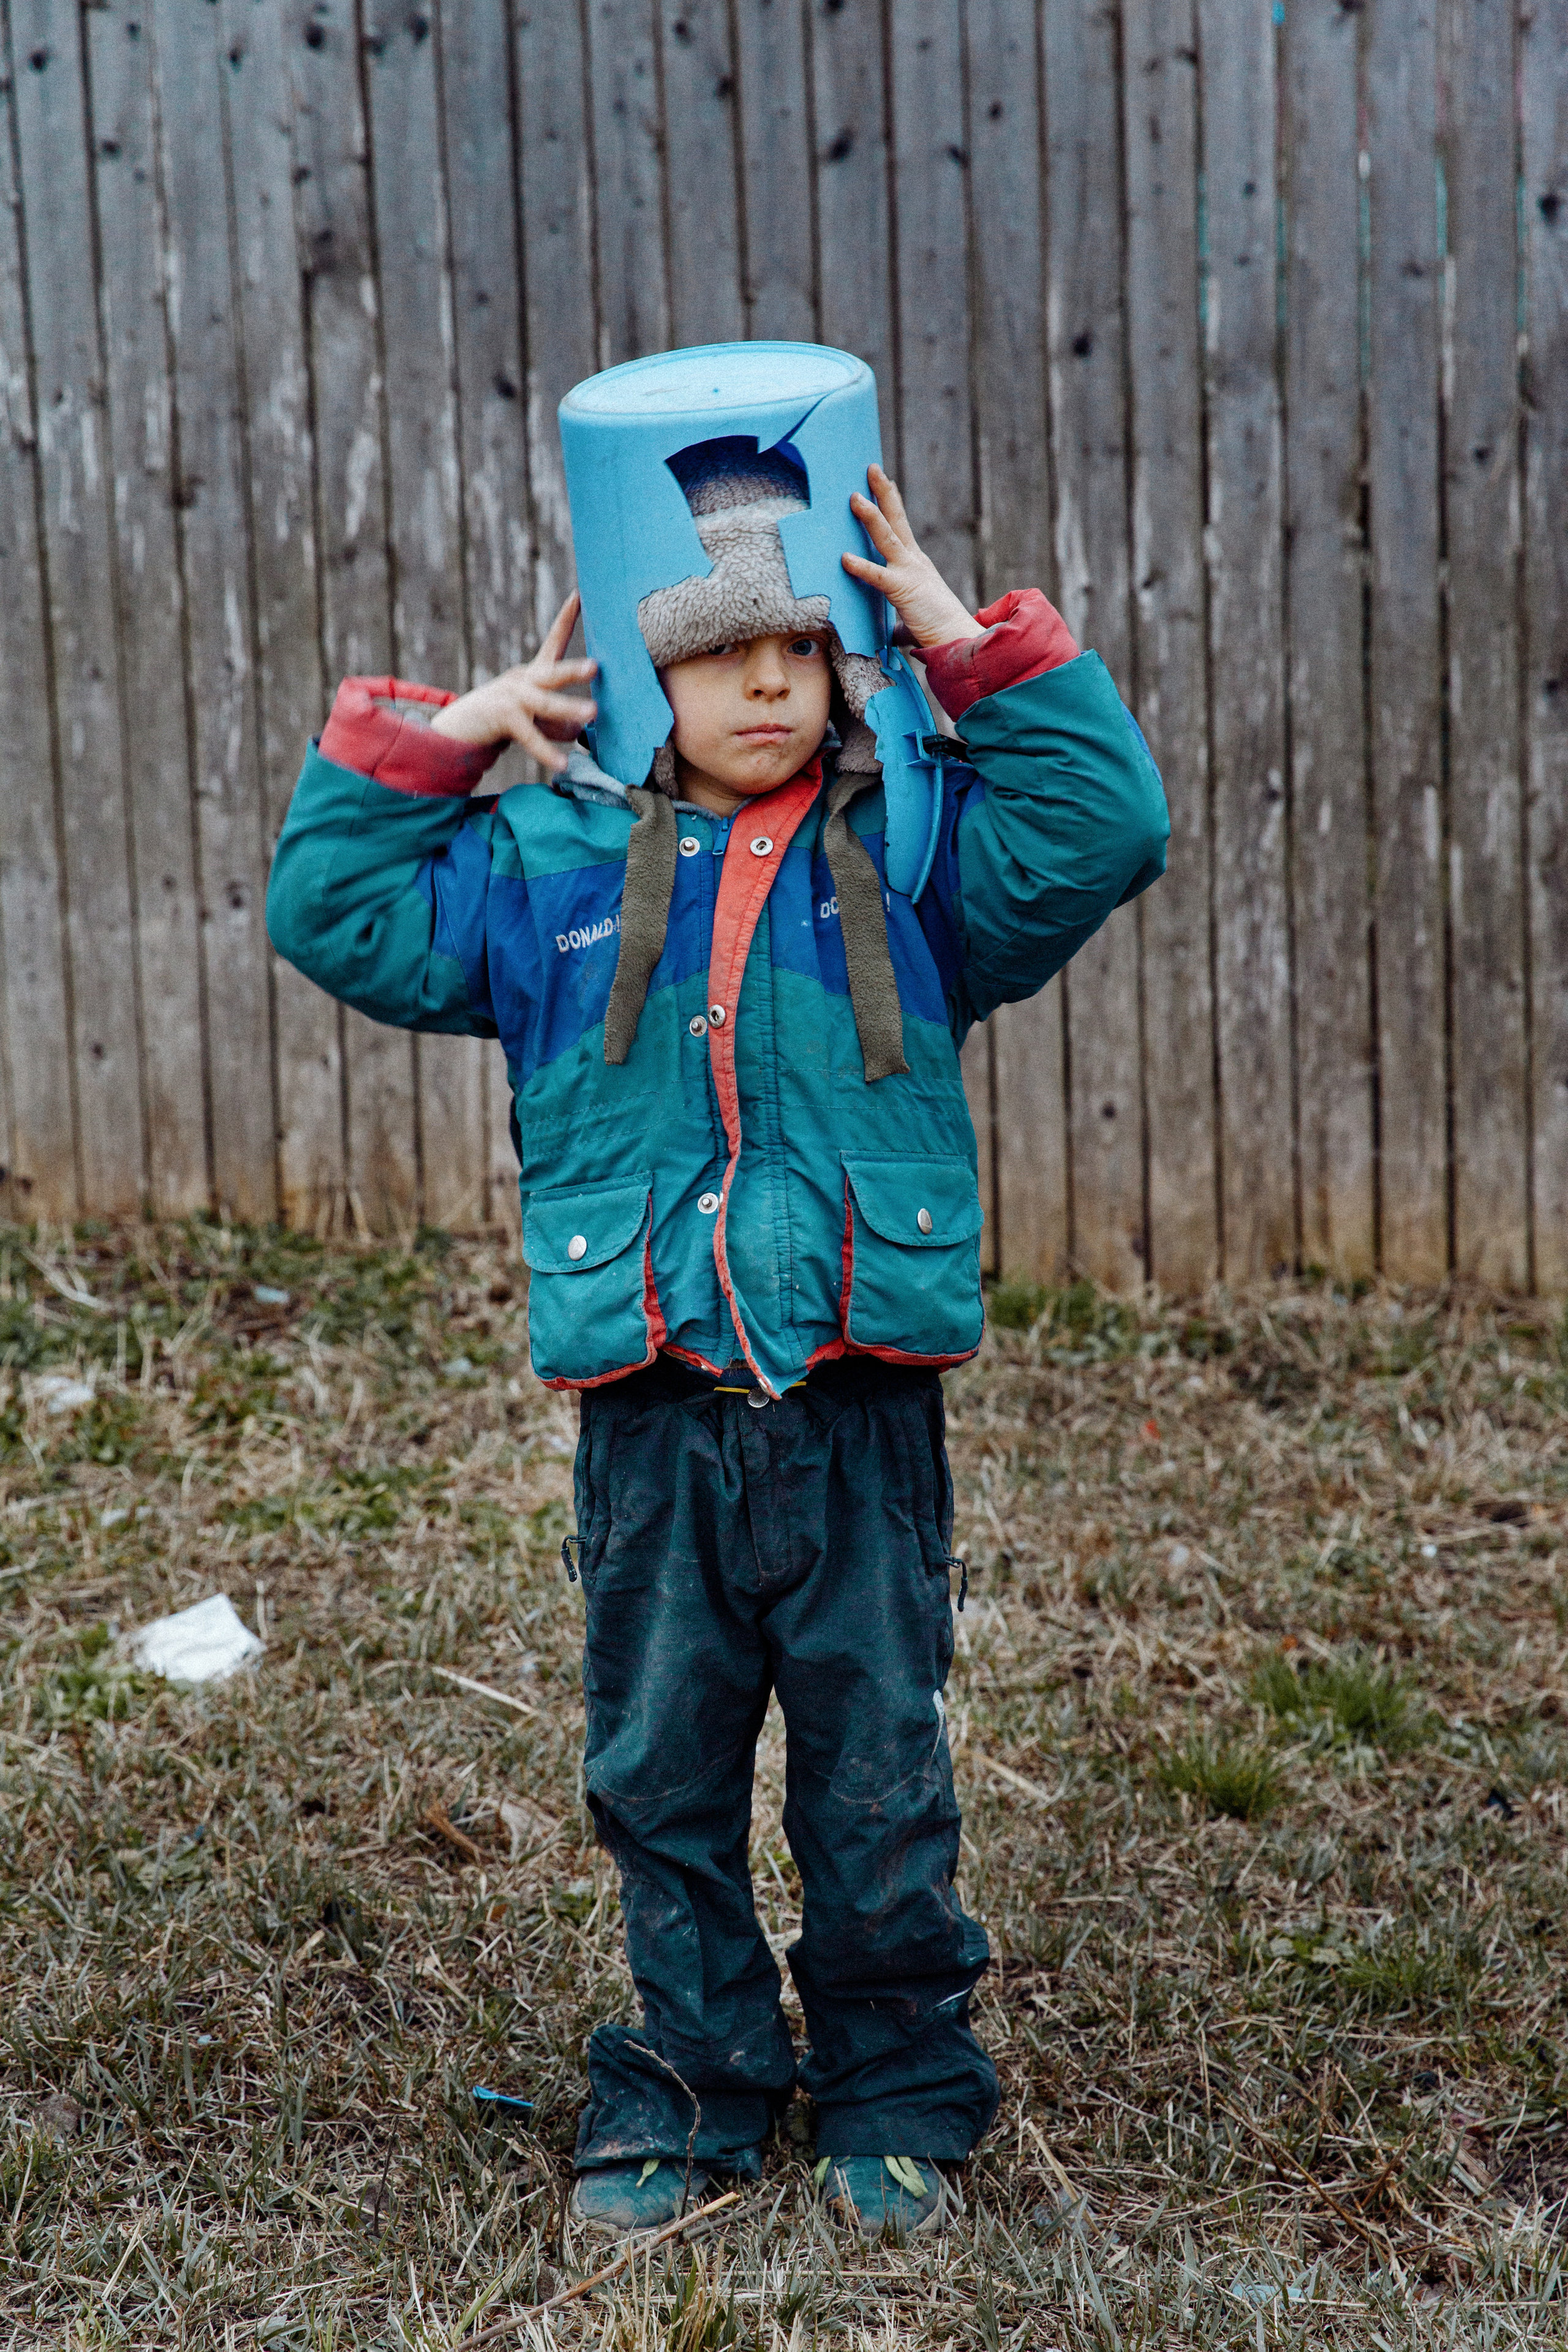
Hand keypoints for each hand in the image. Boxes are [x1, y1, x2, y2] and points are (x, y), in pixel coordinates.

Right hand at [429, 593, 596, 773]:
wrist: (457, 730)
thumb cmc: (503, 723)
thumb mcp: (536, 718)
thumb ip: (559, 722)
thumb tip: (579, 731)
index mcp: (532, 674)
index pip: (553, 642)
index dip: (566, 619)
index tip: (580, 595)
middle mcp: (522, 680)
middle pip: (552, 673)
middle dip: (573, 669)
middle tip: (595, 666)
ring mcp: (511, 697)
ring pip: (545, 703)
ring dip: (568, 708)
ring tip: (591, 713)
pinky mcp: (502, 717)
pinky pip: (530, 736)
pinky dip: (546, 751)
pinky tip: (562, 763)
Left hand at [841, 465, 982, 648]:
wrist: (959, 640)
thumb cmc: (938, 630)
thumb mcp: (913, 617)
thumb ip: (898, 619)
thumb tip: (891, 633)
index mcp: (916, 564)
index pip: (901, 528)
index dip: (891, 503)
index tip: (884, 482)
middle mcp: (914, 561)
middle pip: (896, 519)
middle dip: (883, 492)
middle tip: (871, 468)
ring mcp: (910, 572)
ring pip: (887, 536)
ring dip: (870, 515)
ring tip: (854, 498)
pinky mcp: (904, 590)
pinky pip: (878, 575)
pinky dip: (861, 566)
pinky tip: (845, 558)